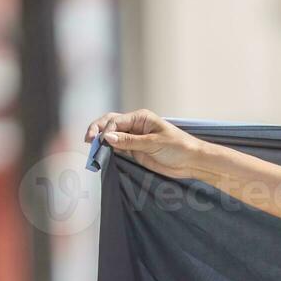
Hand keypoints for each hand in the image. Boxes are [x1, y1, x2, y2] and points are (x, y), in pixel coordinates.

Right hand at [84, 109, 203, 178]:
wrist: (192, 162)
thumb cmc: (179, 148)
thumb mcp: (154, 143)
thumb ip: (130, 141)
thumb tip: (107, 138)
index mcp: (140, 117)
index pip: (116, 120)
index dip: (106, 129)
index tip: (102, 141)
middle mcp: (135, 125)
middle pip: (109, 124)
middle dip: (97, 131)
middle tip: (88, 142)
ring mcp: (134, 138)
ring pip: (111, 137)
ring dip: (101, 142)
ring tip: (92, 150)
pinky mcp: (135, 151)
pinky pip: (117, 149)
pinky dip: (108, 151)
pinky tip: (102, 155)